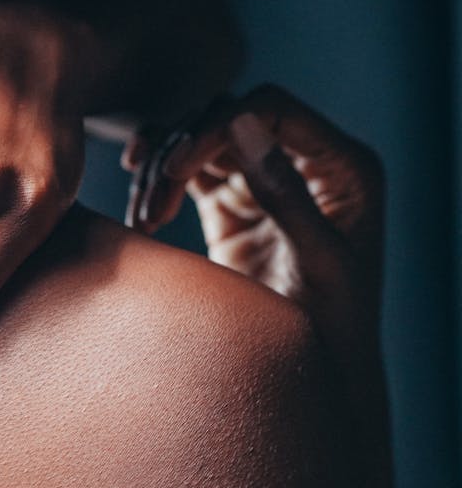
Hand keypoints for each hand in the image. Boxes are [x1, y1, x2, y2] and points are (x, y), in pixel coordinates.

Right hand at [124, 84, 383, 362]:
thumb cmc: (332, 327)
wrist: (316, 377)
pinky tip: (143, 217)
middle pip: (228, 118)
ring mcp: (267, 180)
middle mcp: (306, 162)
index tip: (174, 170)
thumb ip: (285, 190)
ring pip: (201, 141)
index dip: (216, 127)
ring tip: (146, 221)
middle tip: (153, 206)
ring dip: (162, 171)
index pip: (272, 110)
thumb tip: (241, 119)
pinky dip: (158, 185)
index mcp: (343, 165)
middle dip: (181, 153)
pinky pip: (189, 173)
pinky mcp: (234, 203)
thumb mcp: (317, 259)